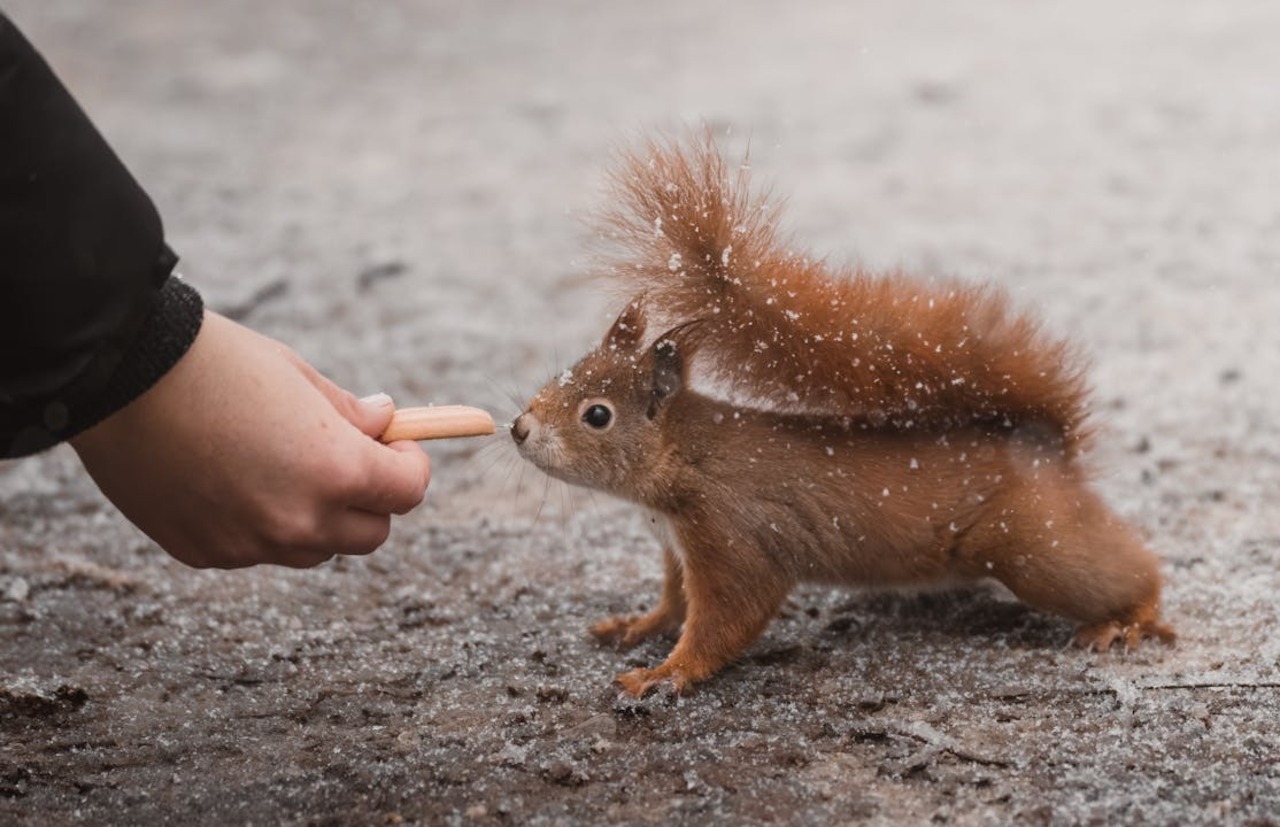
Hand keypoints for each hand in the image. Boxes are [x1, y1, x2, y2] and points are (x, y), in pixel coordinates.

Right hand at [70, 311, 430, 567]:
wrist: (119, 376)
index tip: (394, 444)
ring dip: (318, 519)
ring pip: (314, 549)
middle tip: (348, 460)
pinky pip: (257, 550)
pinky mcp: (205, 554)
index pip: (408, 493)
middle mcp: (298, 521)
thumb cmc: (217, 364)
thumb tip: (385, 423)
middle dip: (370, 499)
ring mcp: (249, 545)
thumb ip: (351, 413)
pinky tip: (230, 480)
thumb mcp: (299, 377)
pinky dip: (260, 525)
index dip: (408, 465)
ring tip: (283, 467)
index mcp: (335, 471)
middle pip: (370, 535)